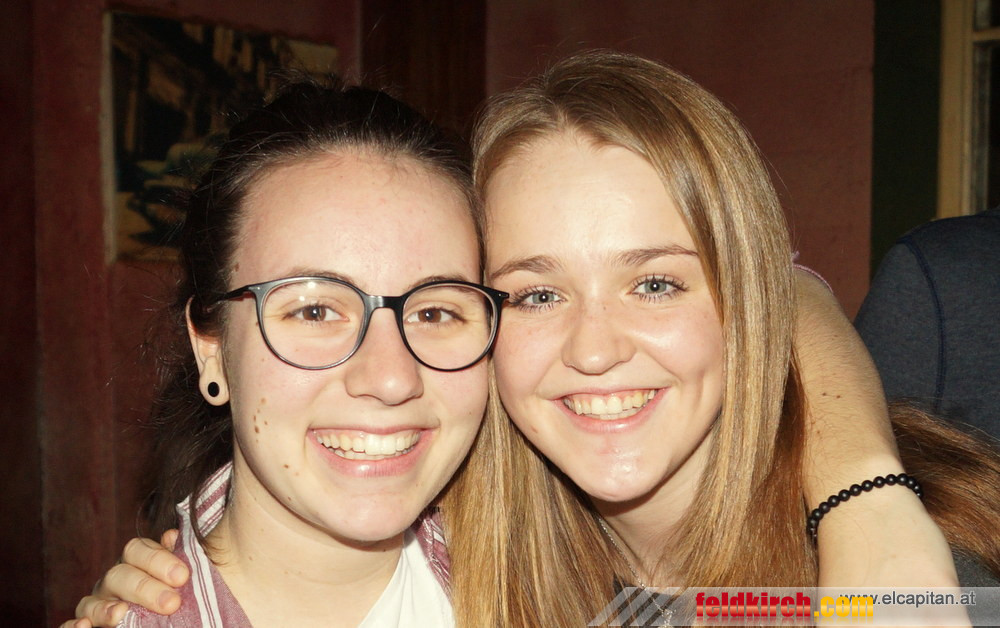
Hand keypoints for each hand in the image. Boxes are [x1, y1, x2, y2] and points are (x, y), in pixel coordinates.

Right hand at [70, 530, 187, 625]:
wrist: (175, 612)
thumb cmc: (183, 595)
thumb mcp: (185, 577)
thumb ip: (183, 555)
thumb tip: (172, 536)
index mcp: (137, 563)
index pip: (137, 550)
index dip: (158, 559)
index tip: (183, 576)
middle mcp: (114, 581)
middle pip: (118, 575)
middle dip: (144, 588)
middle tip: (171, 603)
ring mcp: (98, 605)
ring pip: (90, 602)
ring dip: (104, 609)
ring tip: (121, 614)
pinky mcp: (88, 626)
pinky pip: (69, 625)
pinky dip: (71, 626)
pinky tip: (83, 627)